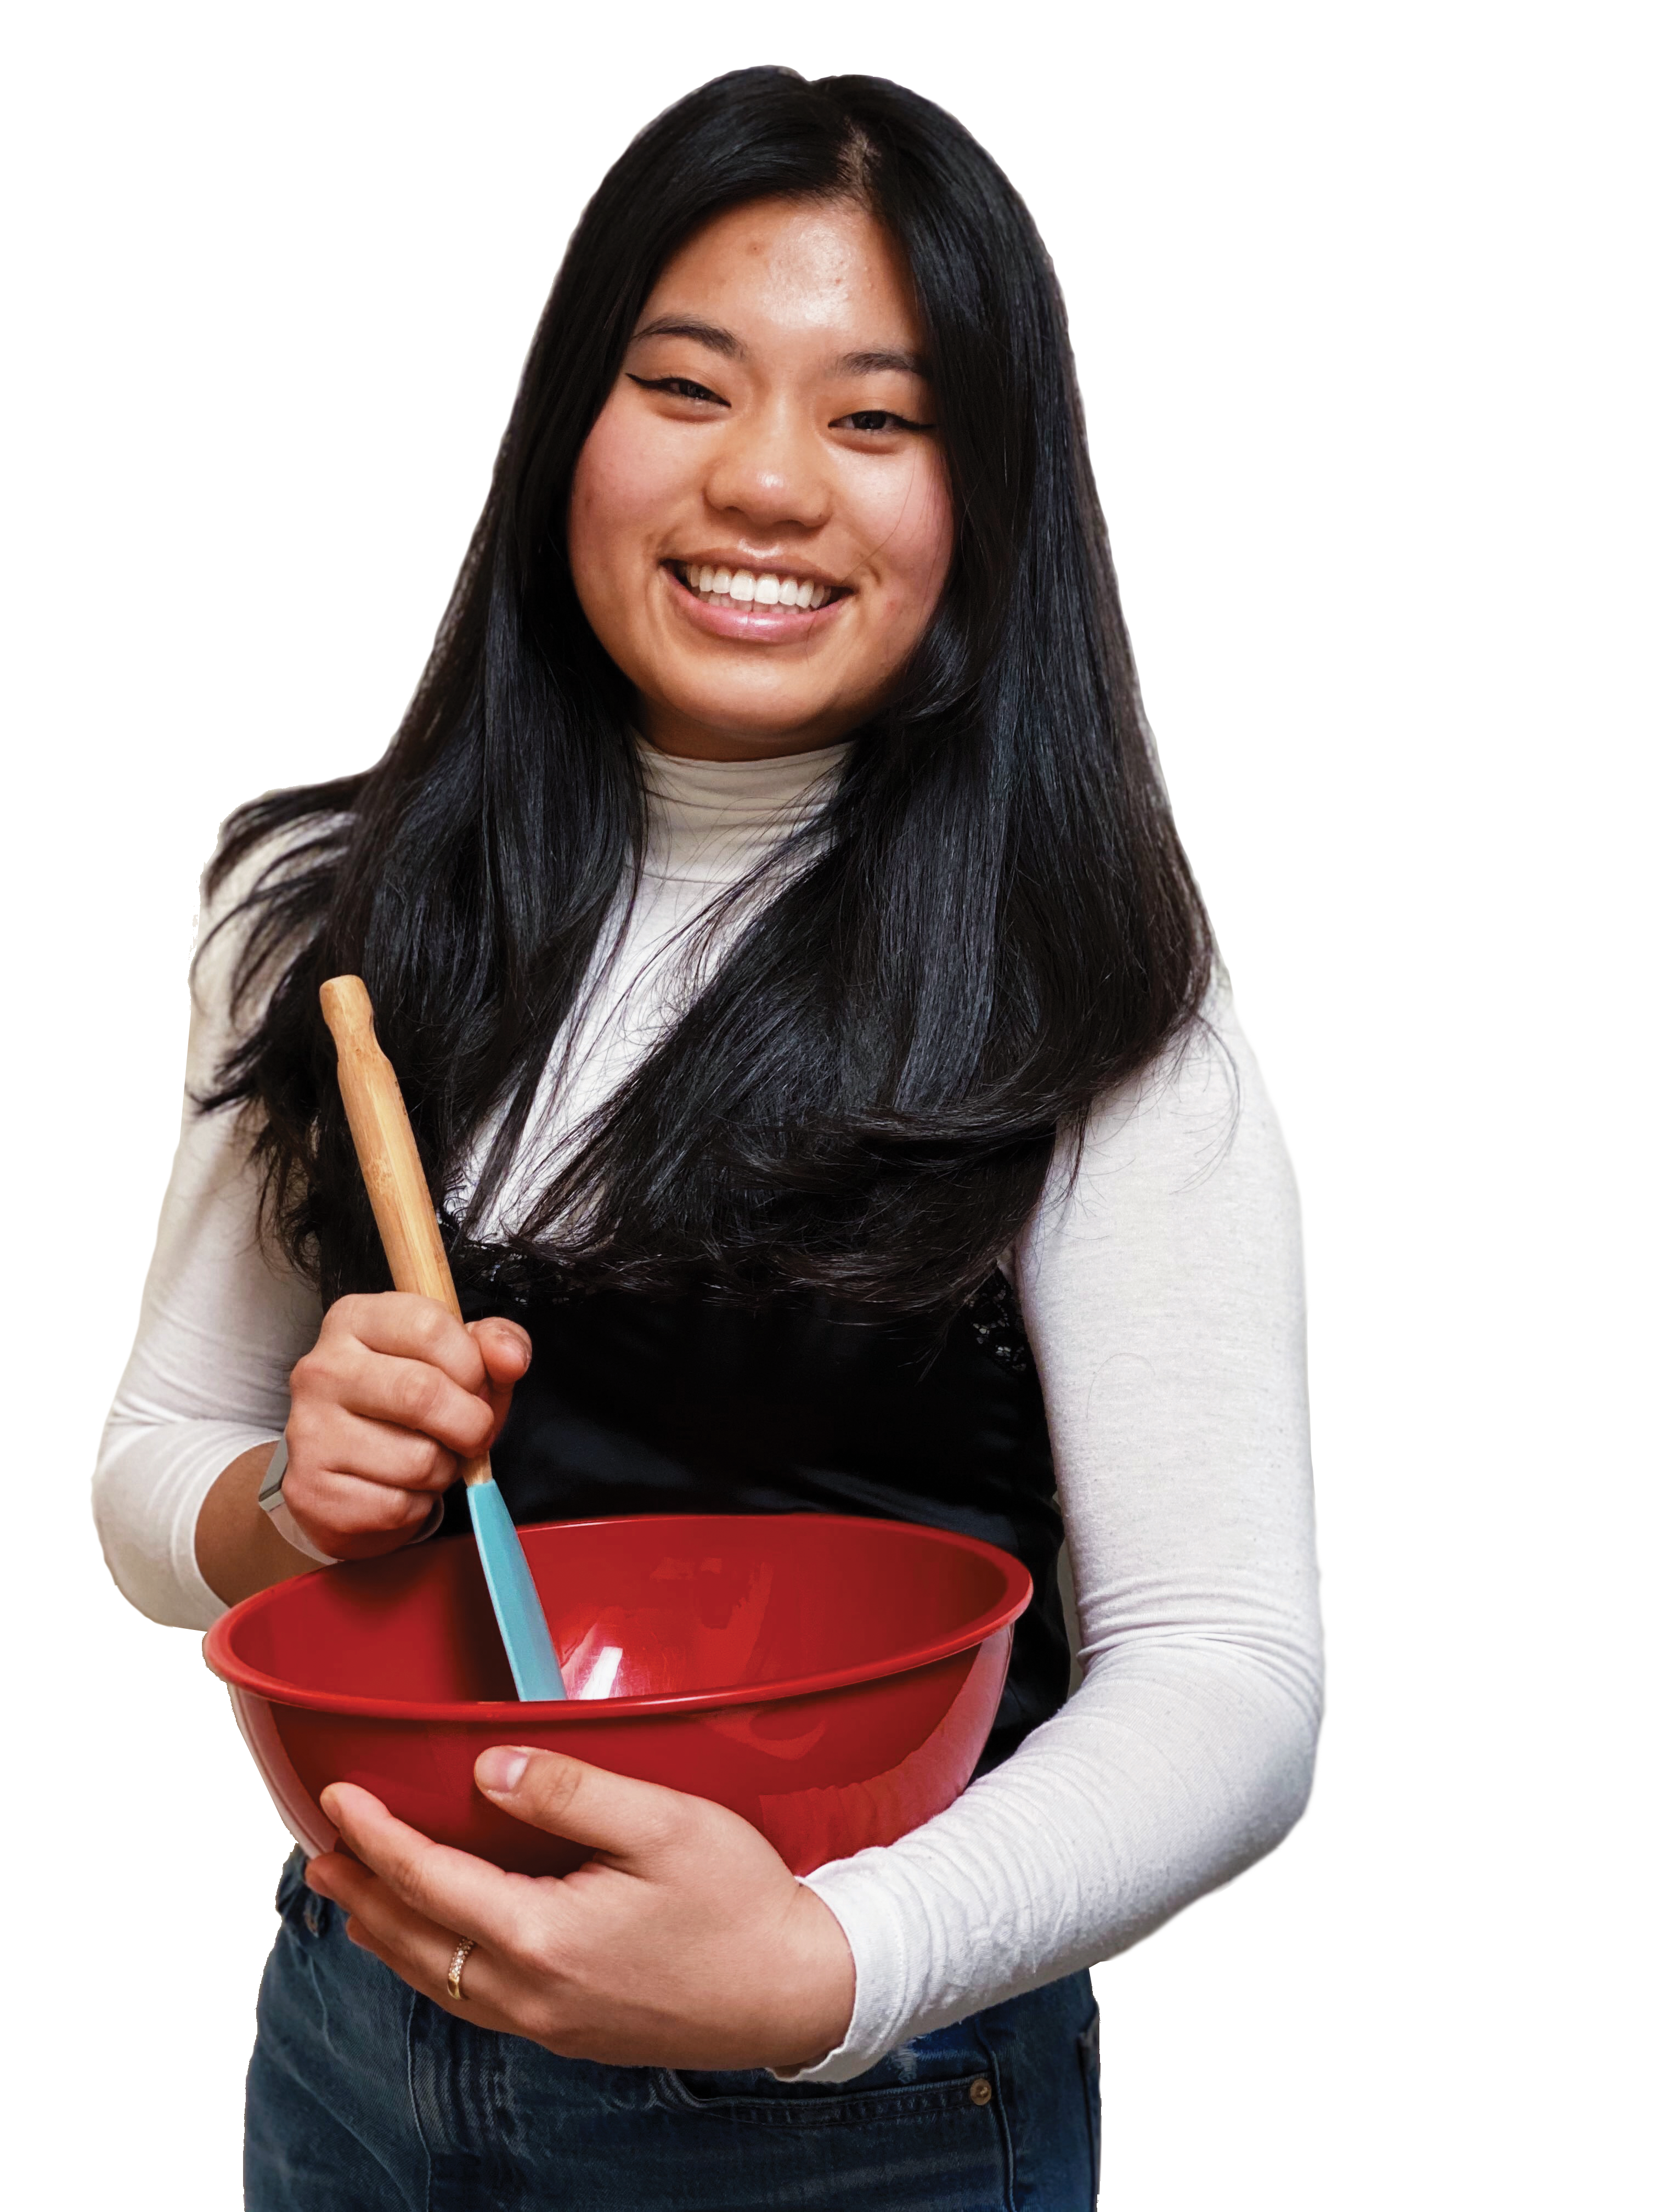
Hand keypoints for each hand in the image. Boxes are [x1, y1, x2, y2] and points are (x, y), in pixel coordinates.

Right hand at [281, 1295, 530, 1560]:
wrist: (348, 1475)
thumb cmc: (409, 1408)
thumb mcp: (458, 1359)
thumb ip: (492, 1344)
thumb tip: (511, 1357)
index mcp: (355, 1321)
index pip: (428, 1325)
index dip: (471, 1363)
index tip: (475, 1384)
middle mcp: (321, 1369)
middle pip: (421, 1392)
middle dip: (469, 1423)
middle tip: (471, 1433)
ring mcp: (309, 1431)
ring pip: (416, 1459)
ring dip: (445, 1469)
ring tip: (430, 1460)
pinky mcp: (312, 1491)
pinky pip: (397, 1506)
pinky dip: (418, 1505)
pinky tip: (402, 1489)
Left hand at [304, 1749, 856, 2071]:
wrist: (796, 1988)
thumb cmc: (741, 1904)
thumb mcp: (663, 1823)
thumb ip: (570, 1791)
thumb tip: (488, 1770)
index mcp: (544, 1936)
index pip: (428, 1879)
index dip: (376, 1833)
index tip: (339, 1796)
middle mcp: (532, 1991)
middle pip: (414, 1939)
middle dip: (362, 1889)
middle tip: (322, 1847)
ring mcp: (549, 2021)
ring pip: (436, 1979)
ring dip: (387, 1932)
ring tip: (353, 1895)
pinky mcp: (569, 2031)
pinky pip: (473, 2000)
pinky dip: (432, 1964)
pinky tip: (435, 1944)